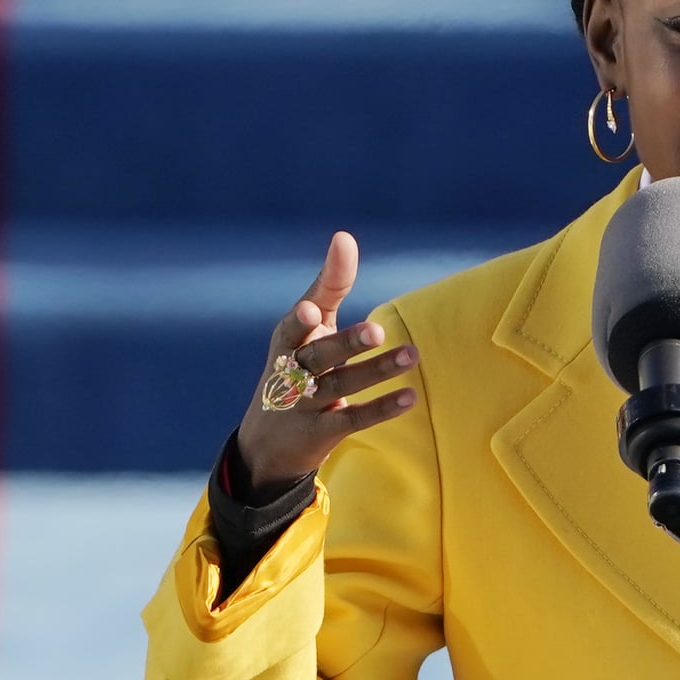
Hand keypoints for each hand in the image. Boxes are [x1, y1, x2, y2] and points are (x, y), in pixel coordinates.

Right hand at [235, 232, 418, 486]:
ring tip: (412, 355)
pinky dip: (380, 409)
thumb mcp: (306, 327)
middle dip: (346, 343)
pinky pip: (354, 419)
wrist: (267, 442)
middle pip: (319, 356)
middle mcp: (291, 373)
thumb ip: (328, 285)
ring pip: (341, 386)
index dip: (301, 320)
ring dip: (377, 371)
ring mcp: (306, 405)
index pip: (292, 327)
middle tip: (377, 330)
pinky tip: (410, 397)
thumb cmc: (295, 365)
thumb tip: (344, 237)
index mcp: (287, 343)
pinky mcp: (323, 432)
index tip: (312, 309)